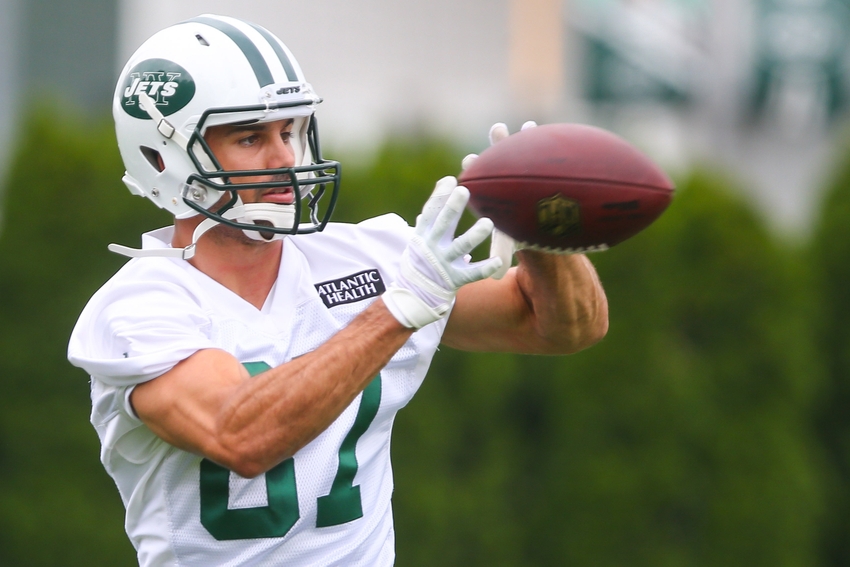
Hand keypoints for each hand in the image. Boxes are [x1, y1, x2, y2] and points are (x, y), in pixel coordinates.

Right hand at [382, 177, 502, 328]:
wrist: (413, 297)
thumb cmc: (420, 262)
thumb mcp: (419, 239)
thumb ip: (432, 215)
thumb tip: (441, 186)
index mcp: (423, 237)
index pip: (430, 212)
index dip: (439, 196)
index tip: (450, 180)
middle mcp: (432, 248)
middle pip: (444, 224)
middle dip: (453, 207)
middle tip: (464, 191)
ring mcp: (444, 264)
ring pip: (461, 247)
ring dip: (474, 235)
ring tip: (488, 223)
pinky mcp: (455, 280)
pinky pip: (472, 274)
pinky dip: (485, 268)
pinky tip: (498, 261)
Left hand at [461, 121, 537, 278]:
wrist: (539, 219)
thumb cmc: (522, 228)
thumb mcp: (510, 238)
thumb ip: (501, 251)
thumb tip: (493, 278)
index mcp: (492, 191)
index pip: (481, 180)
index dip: (474, 170)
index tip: (468, 160)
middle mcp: (502, 176)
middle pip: (495, 161)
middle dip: (493, 149)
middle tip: (493, 134)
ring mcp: (516, 167)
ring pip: (512, 151)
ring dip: (509, 139)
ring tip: (510, 126)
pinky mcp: (532, 162)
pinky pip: (536, 148)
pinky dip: (537, 136)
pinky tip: (534, 124)